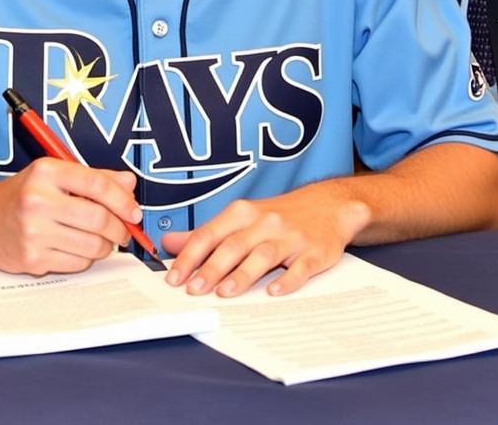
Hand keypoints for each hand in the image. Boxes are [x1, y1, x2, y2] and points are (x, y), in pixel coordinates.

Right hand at [0, 159, 140, 275]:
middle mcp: (38, 200)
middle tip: (124, 230)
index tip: (134, 211)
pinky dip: (86, 259)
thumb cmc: (23, 195)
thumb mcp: (55, 175)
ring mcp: (33, 232)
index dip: (123, 200)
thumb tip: (129, 184)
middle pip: (98, 218)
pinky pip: (77, 264)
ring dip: (106, 246)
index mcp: (46, 172)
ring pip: (91, 245)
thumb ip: (94, 177)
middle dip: (120, 228)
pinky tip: (77, 248)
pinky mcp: (32, 259)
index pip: (97, 184)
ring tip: (102, 240)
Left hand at [161, 186, 369, 296]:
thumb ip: (207, 233)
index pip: (209, 234)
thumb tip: (170, 244)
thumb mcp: (240, 217)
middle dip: (210, 268)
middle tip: (193, 290)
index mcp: (242, 213)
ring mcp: (290, 237)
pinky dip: (287, 280)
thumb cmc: (278, 215)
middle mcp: (264, 222)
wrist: (327, 205)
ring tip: (224, 293)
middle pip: (233, 246)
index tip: (173, 277)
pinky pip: (300, 267)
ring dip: (242, 275)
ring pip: (263, 256)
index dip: (189, 256)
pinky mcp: (314, 252)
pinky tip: (273, 292)